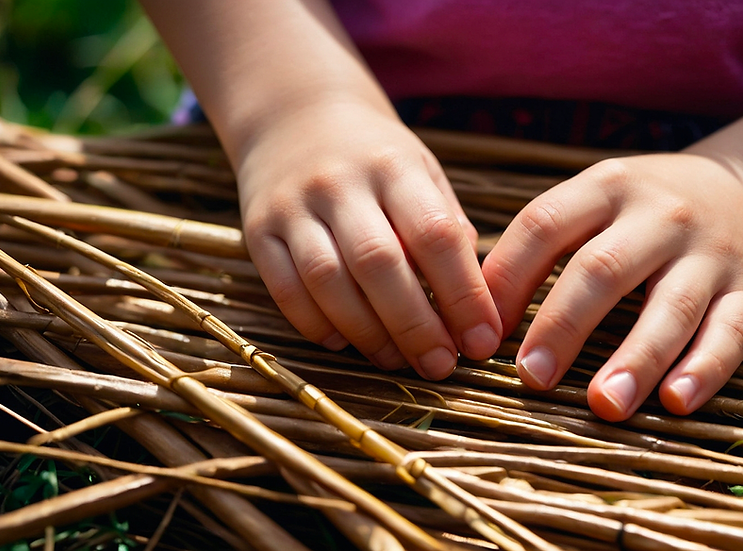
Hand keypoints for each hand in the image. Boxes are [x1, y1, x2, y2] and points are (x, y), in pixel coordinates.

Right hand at [237, 99, 502, 378]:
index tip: (483, 339)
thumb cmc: (374, 156)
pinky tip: (346, 342)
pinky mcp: (258, 231)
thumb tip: (477, 297)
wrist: (293, 114)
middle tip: (441, 365)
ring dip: (367, 333)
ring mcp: (293, 206)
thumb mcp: (421, 169)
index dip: (463, 294)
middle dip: (416, 325)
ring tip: (397, 360)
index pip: (435, 234)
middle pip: (379, 264)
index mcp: (394, 165)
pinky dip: (316, 325)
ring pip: (328, 282)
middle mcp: (340, 183)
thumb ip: (446, 226)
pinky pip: (285, 289)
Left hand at [483, 153, 742, 419]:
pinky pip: (729, 334)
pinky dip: (703, 369)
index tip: (479, 336)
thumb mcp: (604, 199)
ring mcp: (710, 252)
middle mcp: (659, 215)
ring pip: (669, 309)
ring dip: (634, 360)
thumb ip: (549, 240)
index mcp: (607, 187)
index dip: (506, 281)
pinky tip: (676, 402)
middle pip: (600, 270)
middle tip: (530, 377)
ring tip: (603, 405)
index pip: (542, 227)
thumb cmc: (656, 211)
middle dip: (561, 326)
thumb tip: (478, 306)